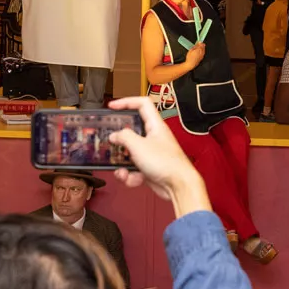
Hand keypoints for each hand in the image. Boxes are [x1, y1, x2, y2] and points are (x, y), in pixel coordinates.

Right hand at [107, 96, 209, 214]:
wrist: (179, 186)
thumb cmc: (166, 163)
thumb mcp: (138, 146)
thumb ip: (123, 137)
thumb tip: (115, 135)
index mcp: (155, 126)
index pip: (142, 104)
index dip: (126, 102)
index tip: (112, 106)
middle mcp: (154, 137)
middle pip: (133, 131)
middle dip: (120, 139)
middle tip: (110, 141)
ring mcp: (152, 153)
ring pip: (130, 153)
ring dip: (122, 162)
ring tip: (120, 169)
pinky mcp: (150, 168)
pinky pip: (134, 169)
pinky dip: (130, 175)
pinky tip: (131, 178)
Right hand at [182, 41, 206, 68]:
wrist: (190, 64)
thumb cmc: (190, 58)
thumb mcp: (191, 50)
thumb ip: (195, 46)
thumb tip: (198, 43)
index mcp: (199, 49)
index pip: (201, 44)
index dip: (200, 42)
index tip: (198, 41)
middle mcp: (202, 52)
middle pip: (203, 47)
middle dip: (202, 45)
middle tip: (199, 44)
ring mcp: (202, 55)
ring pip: (204, 50)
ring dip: (202, 48)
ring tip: (198, 48)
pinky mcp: (202, 58)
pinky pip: (203, 53)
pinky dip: (202, 51)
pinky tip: (199, 52)